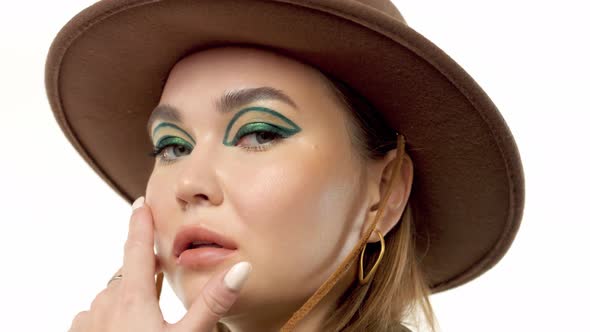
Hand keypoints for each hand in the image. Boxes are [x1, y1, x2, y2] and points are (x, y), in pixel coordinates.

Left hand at [68, 197, 251, 331]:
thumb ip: (213, 302)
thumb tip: (241, 268)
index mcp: (132, 298)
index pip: (137, 249)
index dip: (140, 222)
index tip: (140, 201)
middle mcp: (105, 304)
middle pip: (127, 273)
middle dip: (145, 265)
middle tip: (161, 264)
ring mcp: (89, 322)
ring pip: (113, 294)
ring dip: (130, 290)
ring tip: (148, 297)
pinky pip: (98, 313)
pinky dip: (114, 310)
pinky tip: (126, 324)